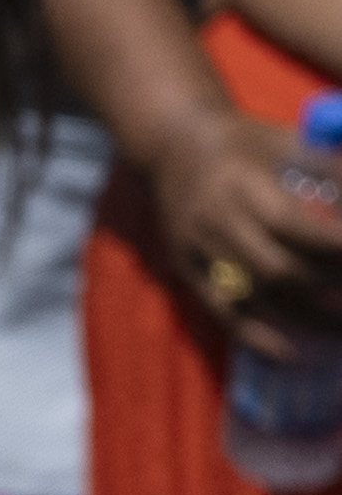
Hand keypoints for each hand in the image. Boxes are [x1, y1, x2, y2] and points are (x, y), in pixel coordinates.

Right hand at [126, 80, 341, 342]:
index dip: (334, 246)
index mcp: (242, 186)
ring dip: (305, 319)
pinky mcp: (188, 271)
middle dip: (330, 289)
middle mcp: (218, 223)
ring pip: (256, 297)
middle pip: (279, 270)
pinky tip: (288, 354)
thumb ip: (329, 168)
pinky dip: (256, 336)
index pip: (295, 227)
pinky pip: (223, 310)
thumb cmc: (240, 141)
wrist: (169, 147)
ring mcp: (199, 252)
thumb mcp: (286, 141)